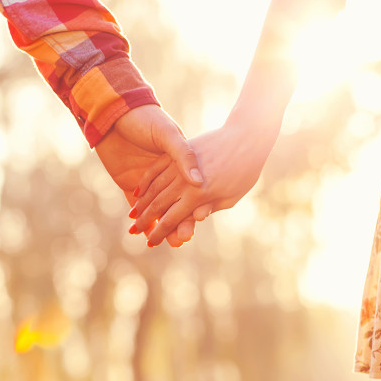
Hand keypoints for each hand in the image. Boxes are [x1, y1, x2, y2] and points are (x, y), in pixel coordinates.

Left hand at [95, 105, 200, 246]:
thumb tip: (196, 181)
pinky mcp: (131, 185)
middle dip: (179, 224)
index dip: (194, 208)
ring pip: (159, 211)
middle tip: (182, 241)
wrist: (115, 113)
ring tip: (169, 243)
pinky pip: (139, 208)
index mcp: (180, 164)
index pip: (191, 192)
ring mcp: (148, 183)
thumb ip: (183, 156)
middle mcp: (167, 176)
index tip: (196, 224)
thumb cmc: (146, 120)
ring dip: (164, 227)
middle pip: (176, 205)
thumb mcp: (168, 135)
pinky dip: (144, 222)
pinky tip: (148, 235)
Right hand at [130, 117, 279, 245]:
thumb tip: (193, 220)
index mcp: (199, 196)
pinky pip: (156, 168)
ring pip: (154, 188)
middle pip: (158, 205)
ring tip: (132, 214)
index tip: (150, 243)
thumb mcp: (231, 197)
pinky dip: (146, 181)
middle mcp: (185, 181)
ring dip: (141, 203)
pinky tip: (139, 190)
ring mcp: (179, 165)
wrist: (247, 137)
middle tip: (133, 231)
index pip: (171, 220)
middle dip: (144, 221)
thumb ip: (210, 208)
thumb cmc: (245, 171)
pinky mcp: (178, 151)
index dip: (159, 233)